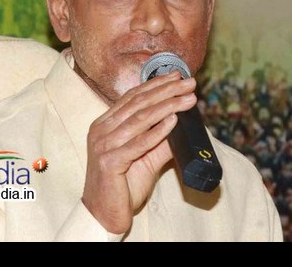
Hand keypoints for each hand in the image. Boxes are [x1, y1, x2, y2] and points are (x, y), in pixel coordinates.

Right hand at [82, 71, 196, 233]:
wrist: (104, 214)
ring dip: (168, 106)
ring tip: (188, 99)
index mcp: (106, 124)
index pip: (133, 97)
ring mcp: (103, 145)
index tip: (177, 76)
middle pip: (138, 103)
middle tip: (189, 82)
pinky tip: (173, 121)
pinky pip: (137, 144)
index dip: (156, 84)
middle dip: (167, 90)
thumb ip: (161, 140)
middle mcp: (101, 130)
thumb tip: (183, 123)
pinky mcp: (109, 162)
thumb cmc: (123, 185)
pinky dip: (157, 131)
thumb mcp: (145, 157)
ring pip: (140, 119)